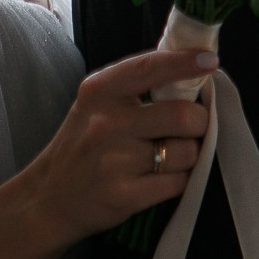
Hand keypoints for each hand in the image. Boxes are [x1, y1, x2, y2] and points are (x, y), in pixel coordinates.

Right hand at [25, 47, 214, 243]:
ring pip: (185, 152)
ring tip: (171, 156)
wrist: (47, 198)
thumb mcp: (95, 105)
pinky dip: (179, 180)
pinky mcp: (125, 195)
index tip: (210, 60)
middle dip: (199, 122)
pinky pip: (177, 183)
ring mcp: (115, 161)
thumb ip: (135, 87)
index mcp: (100, 91)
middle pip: (182, 115)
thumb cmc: (81, 145)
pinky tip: (162, 178)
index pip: (151, 67)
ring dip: (189, 154)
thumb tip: (190, 73)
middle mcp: (107, 122)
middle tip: (192, 127)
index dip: (185, 63)